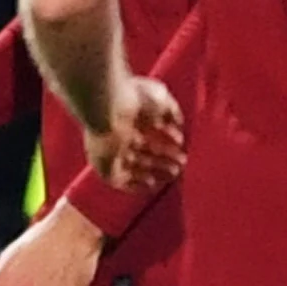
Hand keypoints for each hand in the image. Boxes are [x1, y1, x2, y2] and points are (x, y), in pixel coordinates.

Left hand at [86, 75, 185, 191]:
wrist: (106, 108)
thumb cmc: (132, 100)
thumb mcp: (160, 99)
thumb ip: (171, 111)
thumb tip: (178, 123)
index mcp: (126, 117)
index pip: (148, 131)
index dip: (166, 138)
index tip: (181, 142)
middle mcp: (116, 135)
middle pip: (143, 151)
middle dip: (163, 157)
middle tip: (182, 163)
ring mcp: (108, 152)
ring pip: (135, 166)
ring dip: (155, 170)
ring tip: (175, 172)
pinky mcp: (104, 167)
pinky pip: (121, 181)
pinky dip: (136, 185)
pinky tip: (152, 186)